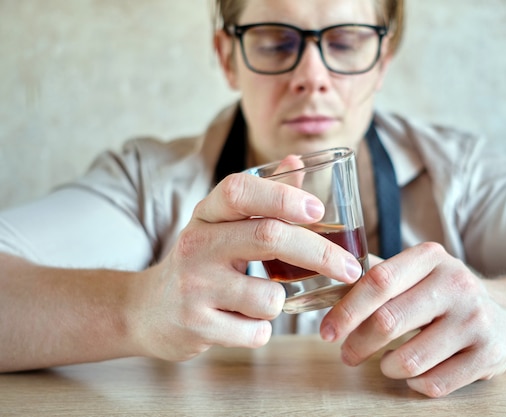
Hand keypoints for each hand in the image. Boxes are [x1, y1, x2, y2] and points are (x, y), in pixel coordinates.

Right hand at [128, 172, 361, 361]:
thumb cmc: (202, 262)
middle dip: (321, 253)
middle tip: (352, 268)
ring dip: (280, 302)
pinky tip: (239, 322)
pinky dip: (261, 330)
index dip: (282, 195)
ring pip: (269, 296)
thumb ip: (263, 196)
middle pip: (270, 237)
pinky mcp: (196, 324)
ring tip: (257, 300)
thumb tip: (298, 159)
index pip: (240, 190)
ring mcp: (193, 286)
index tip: (318, 209)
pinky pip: (257, 331)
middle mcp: (197, 244)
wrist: (148, 310)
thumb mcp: (223, 225)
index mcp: (206, 214)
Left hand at [320, 242, 505, 396]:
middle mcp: (457, 283)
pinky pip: (433, 383)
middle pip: (388, 321)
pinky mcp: (488, 355)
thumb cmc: (445, 294)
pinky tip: (413, 373)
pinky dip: (414, 384)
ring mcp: (475, 320)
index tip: (327, 331)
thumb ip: (378, 276)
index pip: (379, 281)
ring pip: (409, 359)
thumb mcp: (418, 272)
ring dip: (387, 367)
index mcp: (431, 258)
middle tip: (348, 355)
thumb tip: (330, 283)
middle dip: (358, 344)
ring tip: (386, 363)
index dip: (347, 310)